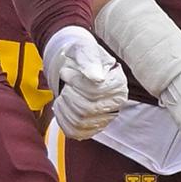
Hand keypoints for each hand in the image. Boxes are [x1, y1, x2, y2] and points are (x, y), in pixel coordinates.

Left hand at [40, 25, 130, 139]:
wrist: (76, 66)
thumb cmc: (82, 57)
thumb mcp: (84, 49)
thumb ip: (89, 60)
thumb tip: (96, 77)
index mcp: (118, 82)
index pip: (95, 90)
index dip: (76, 82)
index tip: (66, 72)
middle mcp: (116, 102)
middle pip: (87, 108)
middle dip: (69, 95)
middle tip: (65, 84)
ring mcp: (105, 117)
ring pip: (79, 122)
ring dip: (64, 107)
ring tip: (64, 94)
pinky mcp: (92, 128)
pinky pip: (74, 132)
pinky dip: (62, 119)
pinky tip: (62, 106)